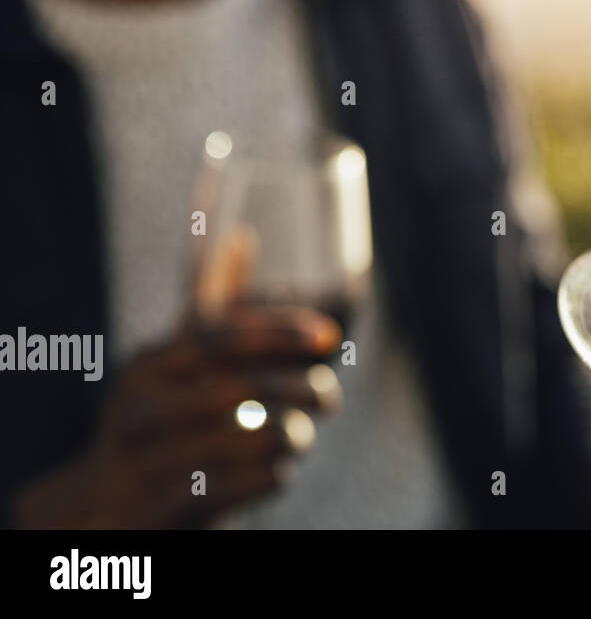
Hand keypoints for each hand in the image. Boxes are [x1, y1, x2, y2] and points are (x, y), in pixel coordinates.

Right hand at [12, 234, 342, 527]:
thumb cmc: (162, 421)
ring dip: (289, 435)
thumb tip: (240, 236)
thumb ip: (210, 305)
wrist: (106, 510)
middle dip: (296, 389)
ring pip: (240, 440)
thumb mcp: (177, 362)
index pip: (219, 336)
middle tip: (330, 398)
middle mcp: (139, 409)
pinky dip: (272, 476)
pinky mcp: (162, 509)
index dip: (278, 331)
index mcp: (149, 366)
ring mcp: (145, 462)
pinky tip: (280, 471)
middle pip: (234, 389)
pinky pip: (237, 487)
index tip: (328, 335)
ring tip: (302, 436)